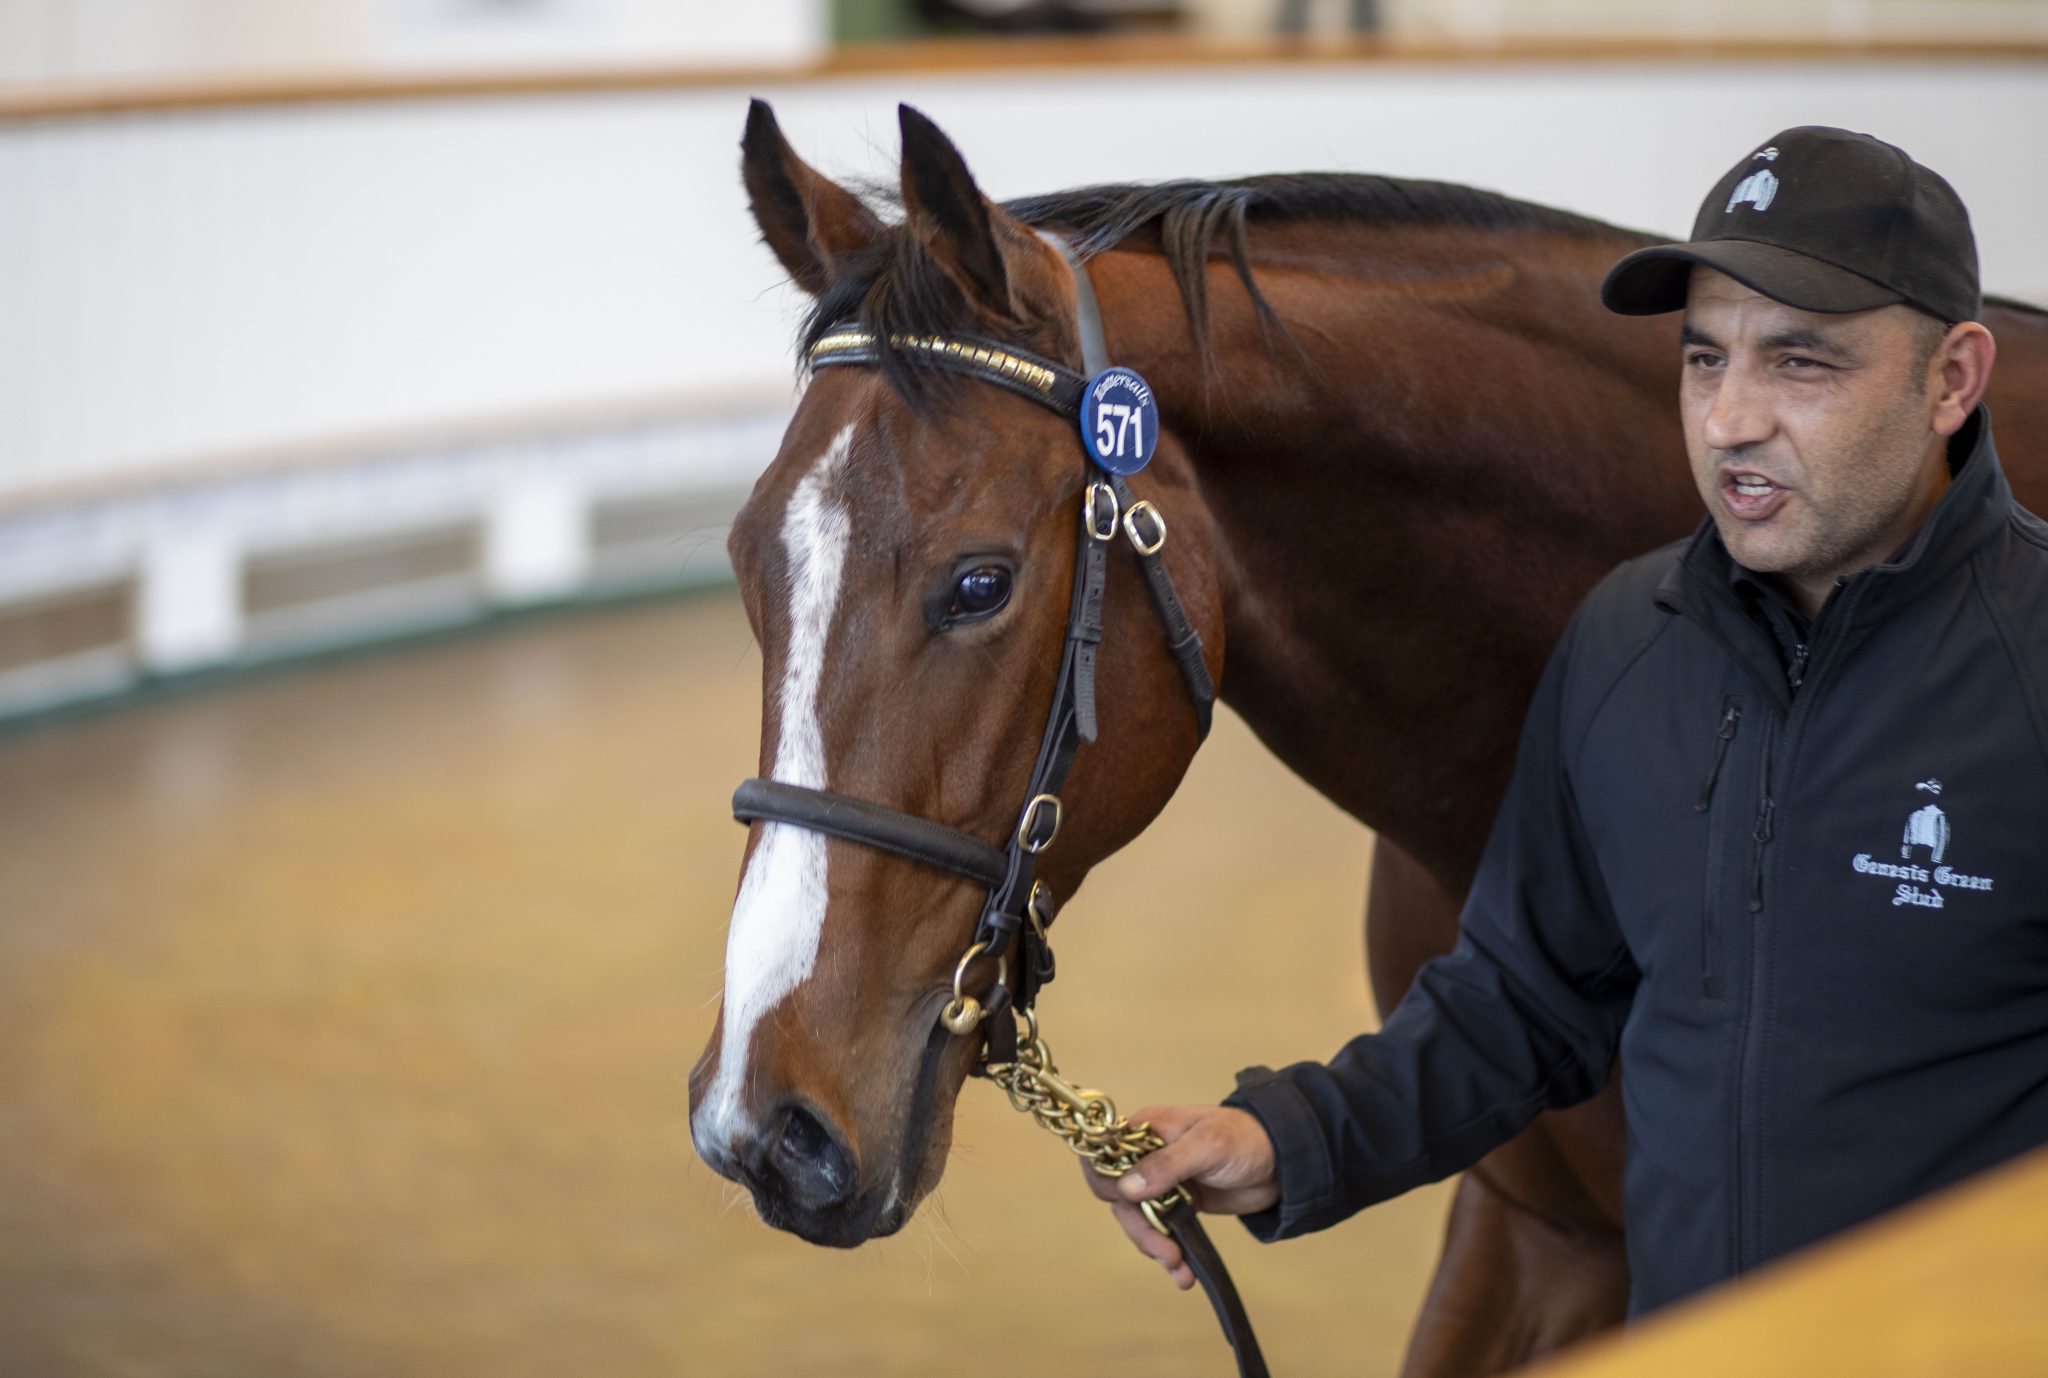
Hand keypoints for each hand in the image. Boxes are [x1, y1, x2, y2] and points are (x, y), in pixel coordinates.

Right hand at [1079, 1105, 1278, 1289]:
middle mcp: (1147, 1157)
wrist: (1283, 1162)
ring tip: (1179, 1268)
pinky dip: (1169, 1254)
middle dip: (1140, 1228)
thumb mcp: (1208, 1146)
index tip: (1124, 1206)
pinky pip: (1161, 1233)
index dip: (1106, 1181)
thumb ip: (1167, 1165)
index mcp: (1146, 1131)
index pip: (1105, 1155)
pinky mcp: (1178, 1208)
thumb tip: (1126, 1188)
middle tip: (1166, 1251)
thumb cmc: (1245, 1139)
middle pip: (1119, 1197)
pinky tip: (1183, 1274)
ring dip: (1155, 1247)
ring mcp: (1162, 1185)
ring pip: (1138, 1221)